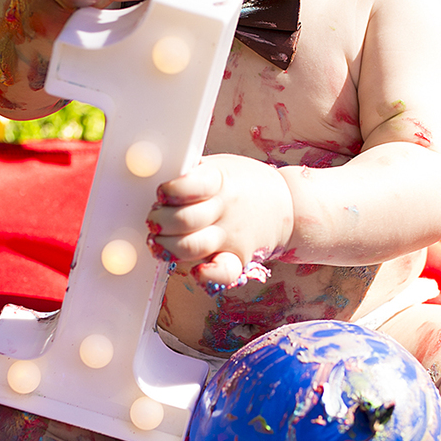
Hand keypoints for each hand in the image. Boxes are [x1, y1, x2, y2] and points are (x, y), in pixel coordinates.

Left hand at [147, 154, 294, 288]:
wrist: (288, 206)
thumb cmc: (243, 184)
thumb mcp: (220, 166)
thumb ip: (191, 173)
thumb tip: (153, 174)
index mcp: (219, 180)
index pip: (189, 185)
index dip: (169, 191)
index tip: (162, 192)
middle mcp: (226, 209)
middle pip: (184, 220)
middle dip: (158, 221)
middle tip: (154, 219)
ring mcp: (232, 236)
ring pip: (192, 247)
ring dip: (167, 246)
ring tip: (158, 240)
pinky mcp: (238, 258)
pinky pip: (224, 273)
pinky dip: (208, 275)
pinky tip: (196, 270)